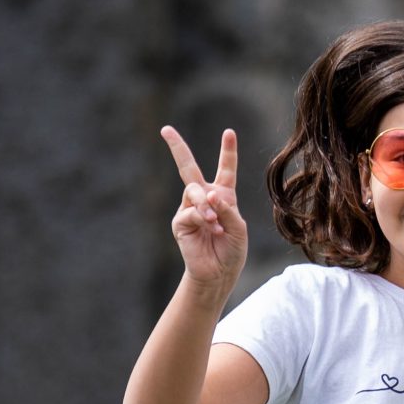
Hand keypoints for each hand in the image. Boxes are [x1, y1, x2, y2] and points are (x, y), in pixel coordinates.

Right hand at [163, 125, 246, 295]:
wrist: (219, 273)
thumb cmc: (232, 251)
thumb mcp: (238, 228)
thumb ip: (228, 209)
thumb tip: (210, 195)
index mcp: (222, 196)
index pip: (225, 170)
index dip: (227, 151)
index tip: (229, 132)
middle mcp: (203, 198)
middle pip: (188, 168)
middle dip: (177, 147)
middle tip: (165, 130)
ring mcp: (189, 208)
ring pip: (193, 191)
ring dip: (206, 204)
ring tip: (215, 222)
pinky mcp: (180, 222)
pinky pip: (191, 212)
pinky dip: (203, 218)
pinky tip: (212, 228)